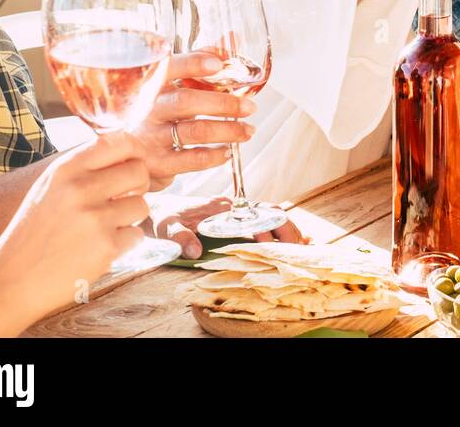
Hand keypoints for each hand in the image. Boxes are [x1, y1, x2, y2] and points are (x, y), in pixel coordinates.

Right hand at [0, 133, 150, 334]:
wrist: (11, 280)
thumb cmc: (35, 232)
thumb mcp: (51, 188)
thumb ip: (85, 169)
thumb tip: (131, 155)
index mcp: (66, 169)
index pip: (119, 142)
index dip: (136, 151)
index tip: (135, 163)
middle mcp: (80, 189)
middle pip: (139, 171)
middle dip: (139, 185)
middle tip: (124, 199)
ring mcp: (94, 218)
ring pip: (142, 205)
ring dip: (130, 218)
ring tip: (103, 228)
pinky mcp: (106, 247)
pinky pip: (136, 235)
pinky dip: (124, 243)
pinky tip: (98, 249)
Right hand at [134, 51, 256, 190]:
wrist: (124, 154)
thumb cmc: (156, 110)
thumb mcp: (171, 82)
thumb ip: (199, 58)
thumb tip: (232, 37)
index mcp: (149, 84)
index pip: (168, 68)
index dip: (192, 64)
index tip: (218, 64)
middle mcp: (146, 109)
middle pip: (185, 102)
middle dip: (223, 103)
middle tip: (250, 106)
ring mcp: (149, 137)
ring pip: (194, 131)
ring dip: (227, 130)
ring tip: (248, 130)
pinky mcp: (156, 164)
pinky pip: (191, 159)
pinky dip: (214, 155)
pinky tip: (228, 151)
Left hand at [151, 196, 308, 258]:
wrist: (159, 207)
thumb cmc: (163, 217)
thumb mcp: (166, 228)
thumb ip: (180, 238)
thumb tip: (196, 251)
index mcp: (221, 208)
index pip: (252, 215)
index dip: (267, 229)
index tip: (275, 245)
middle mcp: (233, 207)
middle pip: (268, 213)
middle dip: (286, 229)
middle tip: (298, 247)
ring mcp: (237, 211)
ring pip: (270, 216)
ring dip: (286, 229)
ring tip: (301, 245)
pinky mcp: (237, 217)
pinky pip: (264, 220)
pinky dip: (280, 228)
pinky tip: (293, 238)